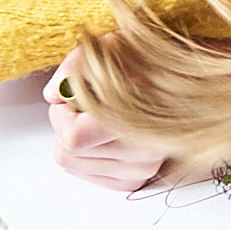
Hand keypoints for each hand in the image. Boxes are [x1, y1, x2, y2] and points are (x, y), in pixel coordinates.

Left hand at [45, 50, 168, 190]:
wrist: (176, 80)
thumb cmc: (140, 62)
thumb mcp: (104, 50)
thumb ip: (73, 69)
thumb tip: (54, 95)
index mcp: (137, 118)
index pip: (73, 138)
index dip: (62, 114)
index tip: (72, 98)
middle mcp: (144, 152)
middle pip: (69, 154)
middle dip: (68, 126)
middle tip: (87, 105)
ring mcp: (143, 169)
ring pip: (75, 165)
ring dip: (78, 140)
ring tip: (99, 117)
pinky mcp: (136, 179)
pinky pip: (89, 175)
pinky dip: (88, 154)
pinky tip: (104, 135)